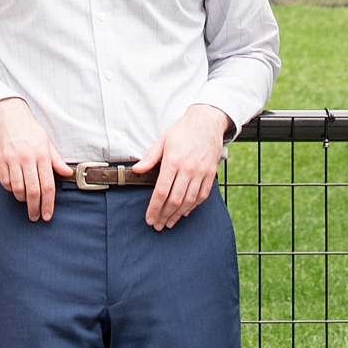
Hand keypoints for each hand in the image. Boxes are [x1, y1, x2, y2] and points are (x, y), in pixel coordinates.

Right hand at [0, 97, 72, 221]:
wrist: (8, 112)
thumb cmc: (29, 128)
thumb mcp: (46, 141)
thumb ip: (56, 160)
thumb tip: (68, 173)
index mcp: (42, 154)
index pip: (48, 186)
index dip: (48, 204)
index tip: (47, 215)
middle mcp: (27, 157)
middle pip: (33, 191)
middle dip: (35, 208)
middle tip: (35, 216)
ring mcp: (12, 158)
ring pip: (18, 189)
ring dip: (22, 199)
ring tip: (25, 200)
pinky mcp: (0, 159)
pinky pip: (5, 182)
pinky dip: (10, 189)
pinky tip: (15, 188)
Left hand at [136, 104, 228, 230]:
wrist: (206, 122)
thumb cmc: (183, 132)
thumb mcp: (162, 141)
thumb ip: (149, 158)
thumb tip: (137, 170)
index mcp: (173, 161)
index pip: (161, 191)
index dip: (154, 208)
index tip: (149, 218)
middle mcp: (187, 169)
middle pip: (174, 200)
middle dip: (164, 216)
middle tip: (157, 225)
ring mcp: (200, 173)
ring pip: (188, 201)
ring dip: (177, 215)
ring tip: (169, 222)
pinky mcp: (210, 174)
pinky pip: (202, 196)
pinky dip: (193, 207)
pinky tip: (184, 212)